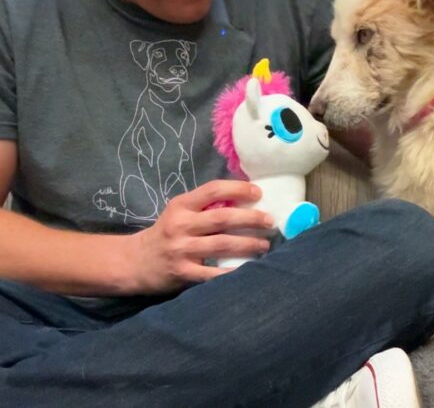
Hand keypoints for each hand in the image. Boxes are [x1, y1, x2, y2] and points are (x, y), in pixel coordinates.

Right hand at [125, 180, 273, 293]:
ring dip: (248, 244)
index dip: (238, 189)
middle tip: (270, 221)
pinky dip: (233, 272)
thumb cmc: (166, 234)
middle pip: (222, 218)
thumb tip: (245, 200)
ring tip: (265, 245)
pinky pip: (213, 273)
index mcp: (181, 205)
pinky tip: (249, 270)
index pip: (213, 190)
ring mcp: (181, 249)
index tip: (258, 192)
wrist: (133, 262)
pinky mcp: (183, 272)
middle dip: (251, 218)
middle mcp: (180, 225)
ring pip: (222, 244)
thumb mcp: (179, 213)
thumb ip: (205, 207)